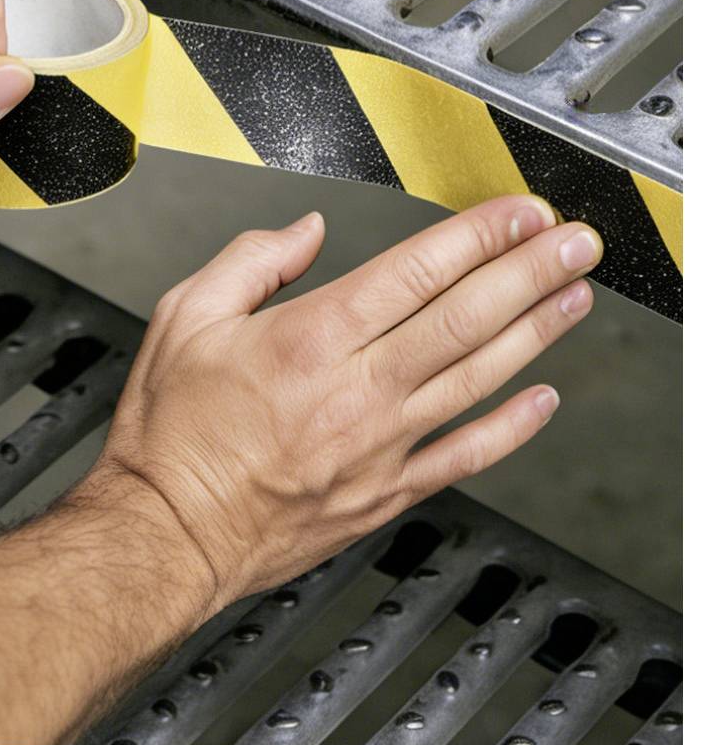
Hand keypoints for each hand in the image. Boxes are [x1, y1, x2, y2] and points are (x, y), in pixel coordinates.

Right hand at [82, 195, 600, 614]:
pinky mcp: (387, 493)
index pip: (413, 273)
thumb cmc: (169, 433)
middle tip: (573, 240)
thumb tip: (305, 231)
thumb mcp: (182, 316)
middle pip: (464, 319)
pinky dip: (513, 426)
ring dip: (535, 332)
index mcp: (306, 339)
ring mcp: (380, 446)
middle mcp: (356, 391)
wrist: (168, 532)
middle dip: (528, 271)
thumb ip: (250, 261)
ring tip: (575, 295)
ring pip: (478, 379)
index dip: (475, 237)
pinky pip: (466, 455)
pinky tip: (543, 398)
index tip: (516, 212)